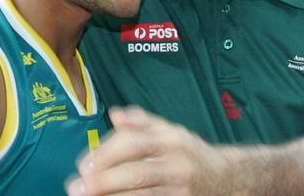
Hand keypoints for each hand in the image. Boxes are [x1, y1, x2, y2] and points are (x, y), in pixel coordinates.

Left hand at [66, 107, 226, 195]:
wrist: (227, 179)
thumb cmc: (190, 152)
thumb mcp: (169, 130)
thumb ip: (141, 121)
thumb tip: (115, 115)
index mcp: (170, 138)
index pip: (134, 143)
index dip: (106, 153)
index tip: (82, 163)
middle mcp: (177, 163)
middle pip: (137, 173)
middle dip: (104, 181)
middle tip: (76, 186)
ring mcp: (180, 189)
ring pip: (143, 195)